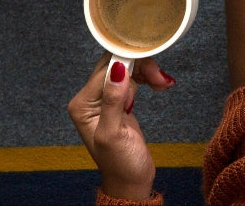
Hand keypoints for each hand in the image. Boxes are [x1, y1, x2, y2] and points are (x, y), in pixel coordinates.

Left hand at [67, 55, 175, 200]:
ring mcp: (105, 98)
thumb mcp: (114, 133)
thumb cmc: (120, 164)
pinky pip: (133, 79)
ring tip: (162, 84)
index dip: (130, 64)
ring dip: (148, 73)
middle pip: (116, 64)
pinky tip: (160, 85)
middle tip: (160, 79)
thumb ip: (113, 100)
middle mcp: (89, 98)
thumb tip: (117, 69)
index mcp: (82, 104)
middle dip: (141, 67)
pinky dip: (148, 79)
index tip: (152, 70)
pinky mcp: (119, 101)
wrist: (132, 181)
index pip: (105, 70)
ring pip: (127, 69)